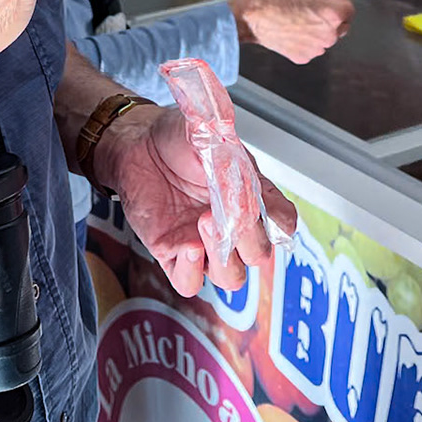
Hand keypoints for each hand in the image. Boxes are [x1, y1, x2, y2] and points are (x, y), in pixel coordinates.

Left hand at [98, 105, 296, 296]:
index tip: (264, 207)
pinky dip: (192, 271)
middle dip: (250, 240)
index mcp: (251, 196)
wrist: (139, 142)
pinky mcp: (173, 254)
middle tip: (232, 217)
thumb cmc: (178, 138)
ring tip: (206, 223)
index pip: (282, 223)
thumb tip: (242, 199)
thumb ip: (229, 164)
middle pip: (259, 255)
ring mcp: (204, 243)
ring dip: (224, 258)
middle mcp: (231, 225)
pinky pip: (190, 283)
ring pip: (231, 277)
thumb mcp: (211, 138)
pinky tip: (188, 245)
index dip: (280, 223)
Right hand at [230, 0, 353, 62]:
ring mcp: (316, 49)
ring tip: (302, 20)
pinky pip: (311, 49)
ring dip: (320, 31)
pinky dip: (305, 42)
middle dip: (333, 19)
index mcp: (333, 14)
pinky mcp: (303, 57)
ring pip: (326, 39)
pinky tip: (293, 31)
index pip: (350, 9)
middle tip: (317, 9)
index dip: (341, 3)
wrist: (253, 17)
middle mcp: (328, 35)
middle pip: (341, 26)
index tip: (333, 0)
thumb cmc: (276, 0)